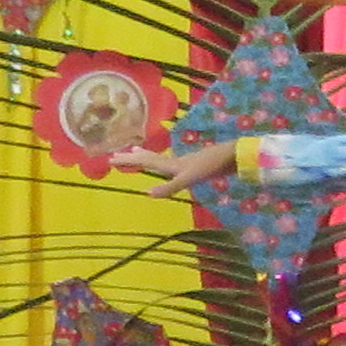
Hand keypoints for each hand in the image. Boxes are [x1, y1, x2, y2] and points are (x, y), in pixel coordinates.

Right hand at [115, 140, 240, 188]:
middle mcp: (176, 162)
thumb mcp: (189, 178)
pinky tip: (169, 165)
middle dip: (133, 158)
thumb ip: (170, 187)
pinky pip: (172, 164)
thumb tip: (147, 193)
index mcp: (173, 165)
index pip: (145, 161)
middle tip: (116, 155)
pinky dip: (163, 163)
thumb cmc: (212, 166)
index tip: (110, 159)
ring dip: (146, 157)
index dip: (129, 161)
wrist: (235, 156)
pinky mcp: (196, 166)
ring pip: (161, 159)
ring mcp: (186, 163)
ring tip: (136, 152)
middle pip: (150, 158)